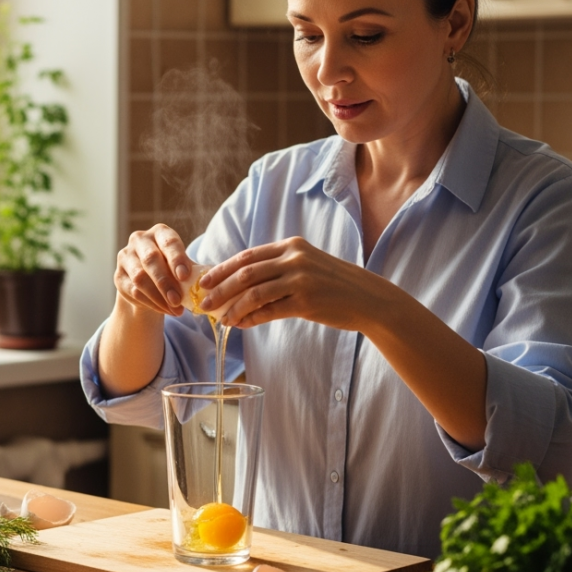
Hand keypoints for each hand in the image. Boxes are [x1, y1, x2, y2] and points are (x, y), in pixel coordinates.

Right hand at [114, 224, 194, 316]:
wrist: (149, 282)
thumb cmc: (172, 269)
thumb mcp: (183, 266)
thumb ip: (192, 271)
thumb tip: (207, 280)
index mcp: (160, 232)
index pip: (168, 242)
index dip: (177, 258)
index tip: (184, 276)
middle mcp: (139, 240)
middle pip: (151, 259)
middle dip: (165, 282)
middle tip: (178, 300)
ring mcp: (126, 257)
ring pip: (140, 278)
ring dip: (159, 296)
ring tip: (175, 309)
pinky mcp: (119, 276)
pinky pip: (134, 291)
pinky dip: (152, 303)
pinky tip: (165, 310)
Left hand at [198, 237, 376, 329]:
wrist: (367, 298)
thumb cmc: (333, 284)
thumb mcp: (306, 265)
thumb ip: (277, 268)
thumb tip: (240, 283)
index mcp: (291, 246)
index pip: (247, 256)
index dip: (222, 269)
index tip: (204, 281)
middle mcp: (294, 259)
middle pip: (245, 273)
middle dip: (219, 289)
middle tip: (204, 303)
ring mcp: (300, 279)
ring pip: (253, 293)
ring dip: (232, 307)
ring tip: (220, 319)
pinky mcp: (306, 302)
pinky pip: (269, 311)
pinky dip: (251, 319)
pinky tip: (241, 325)